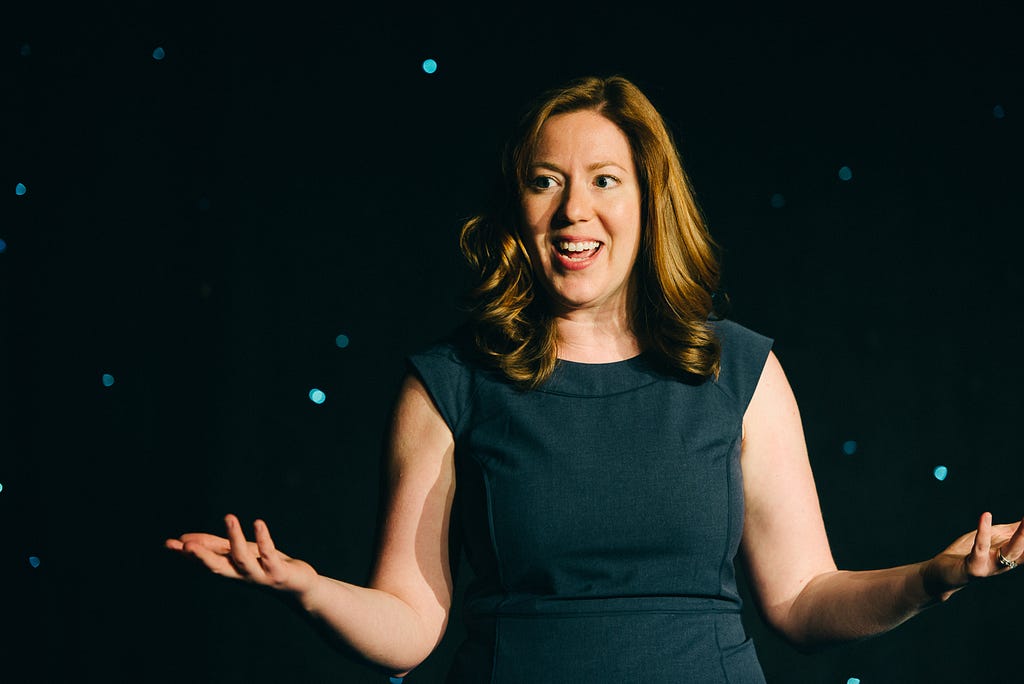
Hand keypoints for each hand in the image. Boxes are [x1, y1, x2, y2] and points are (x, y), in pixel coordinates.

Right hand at [165, 514, 317, 595]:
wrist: (299, 587)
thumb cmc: (266, 567)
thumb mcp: (239, 554)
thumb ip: (216, 547)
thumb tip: (186, 541)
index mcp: (230, 570)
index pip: (205, 561)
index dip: (187, 554)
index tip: (168, 544)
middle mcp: (242, 575)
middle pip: (218, 567)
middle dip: (201, 557)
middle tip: (185, 545)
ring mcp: (260, 575)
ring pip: (243, 559)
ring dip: (235, 538)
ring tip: (229, 517)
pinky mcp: (278, 572)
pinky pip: (269, 554)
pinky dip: (263, 539)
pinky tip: (258, 523)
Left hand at [925, 512, 1023, 597]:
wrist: (942, 573)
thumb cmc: (966, 554)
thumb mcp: (991, 538)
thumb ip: (1008, 531)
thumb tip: (1023, 521)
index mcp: (1012, 555)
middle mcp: (1006, 563)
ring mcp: (992, 566)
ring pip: (1012, 551)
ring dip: (1021, 535)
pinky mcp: (975, 567)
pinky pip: (981, 547)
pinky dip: (984, 531)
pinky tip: (986, 515)